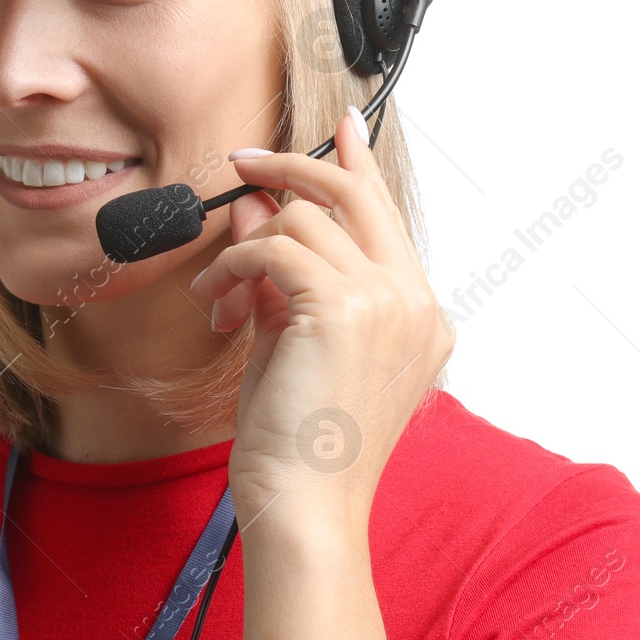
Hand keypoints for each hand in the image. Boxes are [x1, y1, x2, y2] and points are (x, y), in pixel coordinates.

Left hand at [189, 107, 454, 543]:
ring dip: (245, 248)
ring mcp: (388, 303)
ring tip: (219, 296)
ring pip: (305, 221)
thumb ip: (284, 276)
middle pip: (357, 196)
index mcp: (420, 319)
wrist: (304, 509)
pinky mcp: (345, 308)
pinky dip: (235, 268)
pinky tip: (219, 304)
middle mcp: (416, 305)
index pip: (387, 218)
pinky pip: (275, 250)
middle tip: (243, 160)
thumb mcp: (293, 346)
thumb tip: (259, 209)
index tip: (340, 130)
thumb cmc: (300, 447)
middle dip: (295, 166)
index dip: (358, 167)